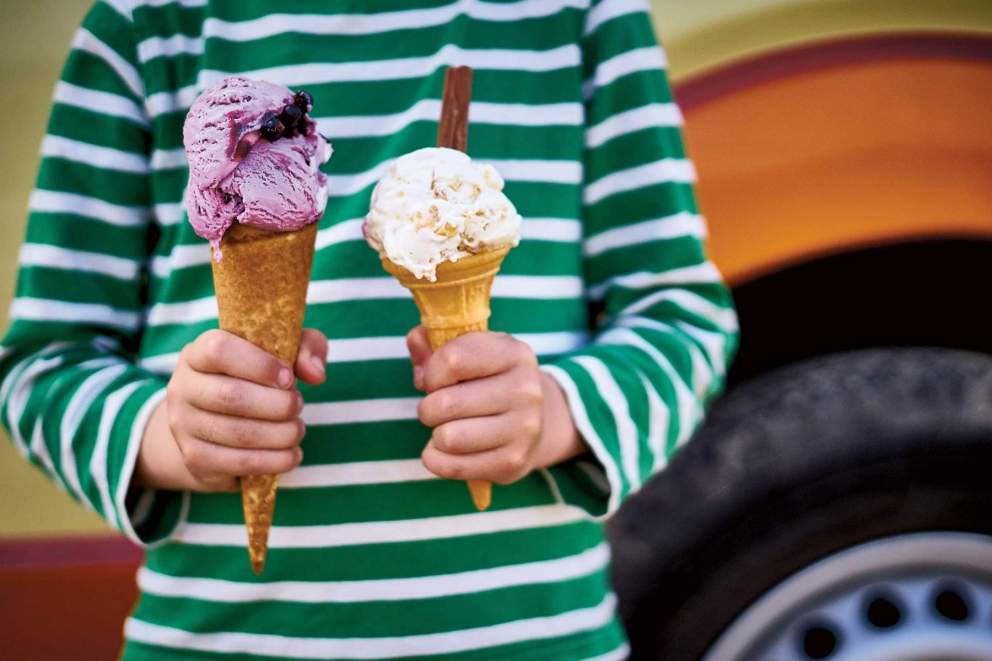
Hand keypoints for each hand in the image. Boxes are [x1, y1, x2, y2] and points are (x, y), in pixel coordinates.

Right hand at [135, 328, 327, 491]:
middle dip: (277, 405)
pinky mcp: (195, 458)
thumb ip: (306, 348)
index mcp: (197, 353)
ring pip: (237, 433)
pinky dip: (273, 461)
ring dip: (280, 434)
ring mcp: (184, 425)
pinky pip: (238, 462)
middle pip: (231, 396)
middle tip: (298, 405)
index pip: (218, 350)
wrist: (213, 423)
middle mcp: (182, 387)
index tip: (288, 378)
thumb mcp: (282, 351)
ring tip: (298, 430)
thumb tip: (316, 374)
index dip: (259, 364)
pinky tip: (292, 455)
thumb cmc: (255, 377)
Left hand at [408, 327, 583, 484]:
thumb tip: (417, 340)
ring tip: (447, 428)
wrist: (536, 422)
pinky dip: (437, 459)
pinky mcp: (512, 462)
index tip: (437, 379)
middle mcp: (526, 390)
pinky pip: (452, 466)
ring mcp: (523, 429)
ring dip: (436, 435)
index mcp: (515, 354)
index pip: (453, 360)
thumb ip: (434, 343)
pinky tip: (446, 450)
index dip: (432, 372)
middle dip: (429, 408)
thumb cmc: (489, 382)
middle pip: (445, 404)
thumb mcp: (470, 352)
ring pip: (448, 438)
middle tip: (439, 408)